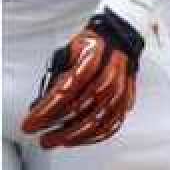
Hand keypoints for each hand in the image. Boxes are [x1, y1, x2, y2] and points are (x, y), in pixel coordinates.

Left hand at [21, 8, 145, 148]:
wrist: (119, 38)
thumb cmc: (91, 45)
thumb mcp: (71, 50)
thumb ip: (58, 74)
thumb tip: (41, 104)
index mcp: (96, 51)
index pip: (71, 84)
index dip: (50, 107)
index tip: (32, 122)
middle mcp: (113, 67)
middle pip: (87, 103)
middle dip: (62, 125)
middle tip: (45, 138)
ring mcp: (123, 82)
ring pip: (102, 115)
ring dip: (78, 133)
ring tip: (59, 140)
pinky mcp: (128, 95)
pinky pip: (115, 120)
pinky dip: (96, 134)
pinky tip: (81, 138)